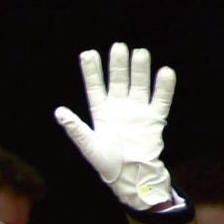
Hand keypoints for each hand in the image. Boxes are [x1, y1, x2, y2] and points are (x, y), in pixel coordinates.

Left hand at [54, 43, 174, 209]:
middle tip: (118, 47)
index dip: (92, 71)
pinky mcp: (154, 118)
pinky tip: (164, 72)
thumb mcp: (88, 145)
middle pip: (118, 81)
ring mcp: (137, 111)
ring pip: (139, 85)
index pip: (95, 87)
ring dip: (139, 70)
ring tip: (139, 53)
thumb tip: (58, 112)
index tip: (88, 53)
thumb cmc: (106, 162)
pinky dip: (163, 87)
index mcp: (101, 112)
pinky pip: (160, 99)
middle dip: (118, 65)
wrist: (130, 176)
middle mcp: (119, 107)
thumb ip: (75, 128)